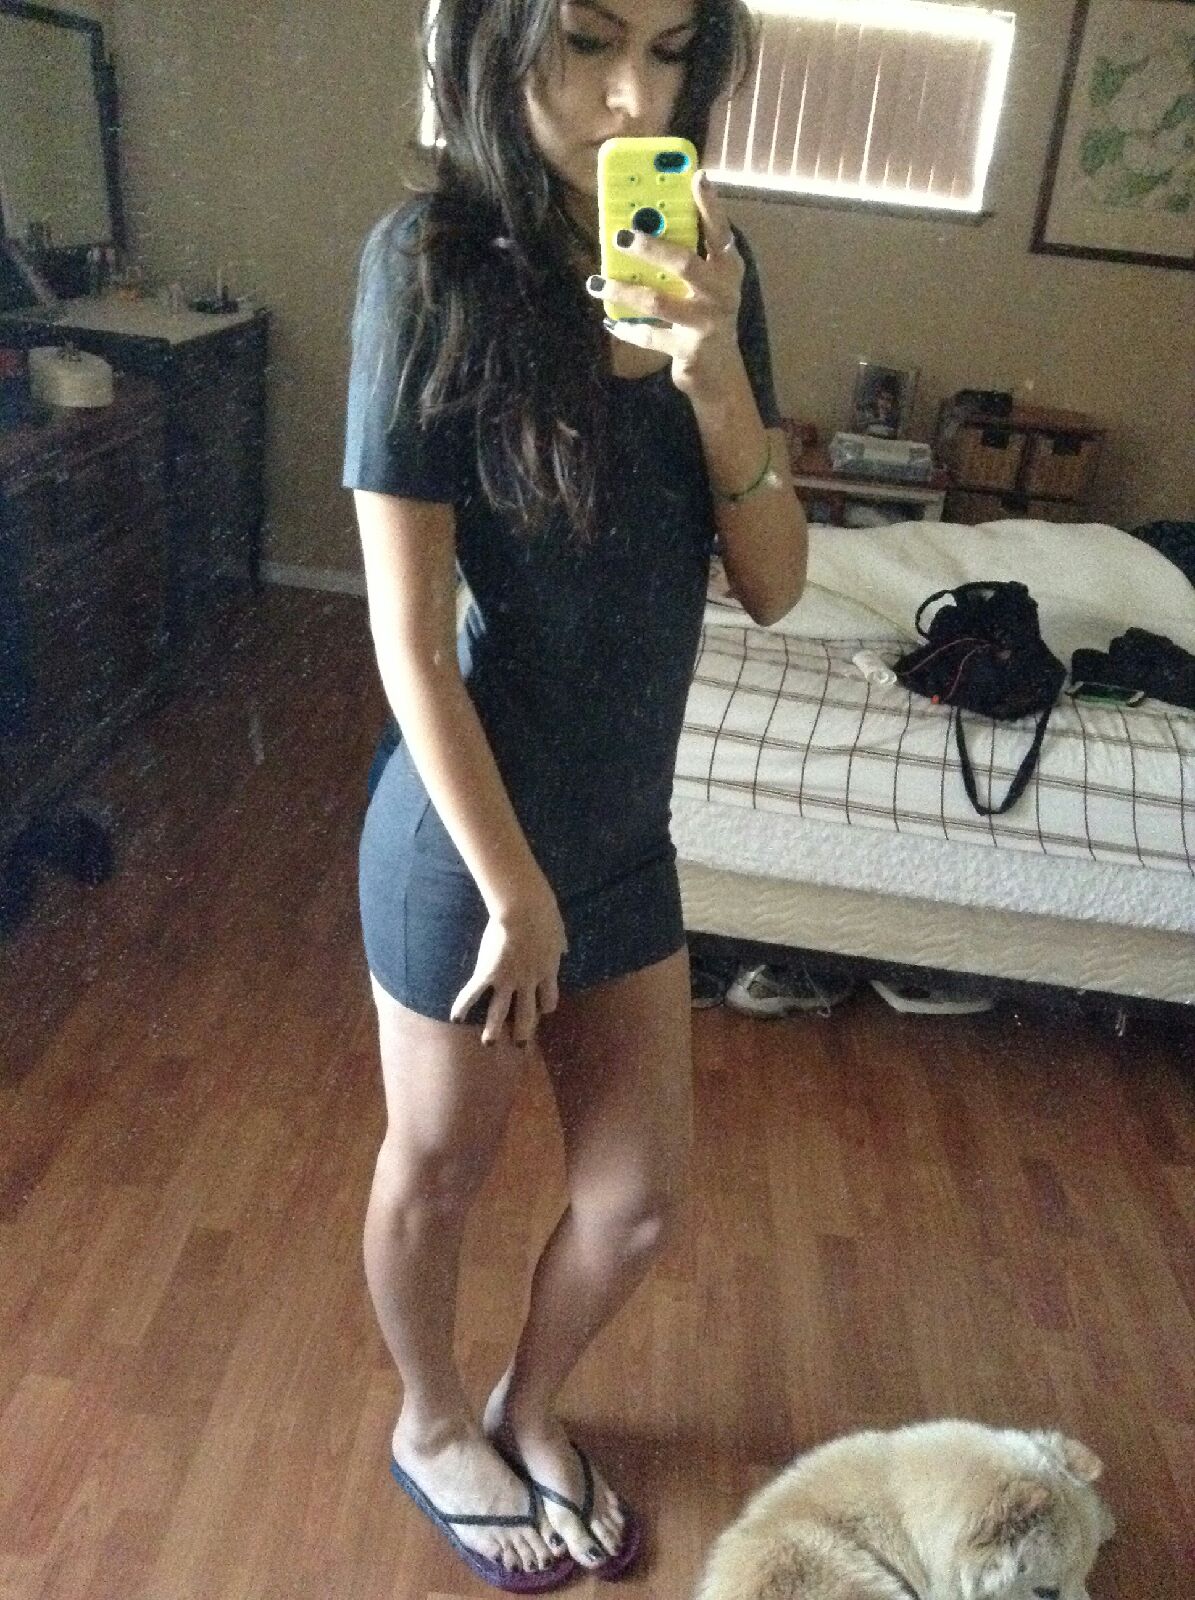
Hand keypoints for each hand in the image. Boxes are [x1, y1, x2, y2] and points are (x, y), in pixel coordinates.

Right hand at [450, 882, 567, 1047]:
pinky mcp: (487, 973)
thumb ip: (559, 944)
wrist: (524, 910)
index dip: (546, 1006)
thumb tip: (564, 948)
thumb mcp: (558, 932)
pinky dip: (462, 1006)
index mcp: (547, 970)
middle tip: (520, 1044)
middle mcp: (528, 982)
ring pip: (500, 1012)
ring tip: (489, 1043)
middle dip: (524, 1031)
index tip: (543, 1010)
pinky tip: (455, 1018)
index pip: (550, 999)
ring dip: (494, 1030)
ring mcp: (507, 980)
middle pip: (528, 1013)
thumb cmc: (544, 914)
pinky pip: (473, 993)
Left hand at [585, 168, 743, 402]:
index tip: (697, 176)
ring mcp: (706, 323)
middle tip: (621, 236)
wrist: (719, 371)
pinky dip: (628, 330)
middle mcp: (721, 293)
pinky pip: (650, 337)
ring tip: (596, 283)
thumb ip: (685, 254)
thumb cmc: (706, 313)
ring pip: (658, 302)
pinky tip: (610, 322)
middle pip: (684, 263)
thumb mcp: (705, 282)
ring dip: (624, 291)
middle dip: (651, 247)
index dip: (710, 205)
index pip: (720, 231)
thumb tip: (644, 222)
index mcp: (727, 268)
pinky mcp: (688, 351)